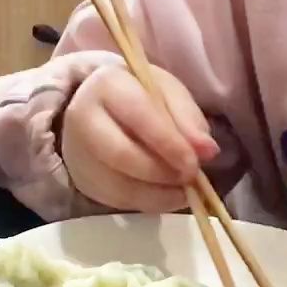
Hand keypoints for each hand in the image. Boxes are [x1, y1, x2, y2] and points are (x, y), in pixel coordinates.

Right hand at [60, 61, 218, 212]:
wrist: (101, 107)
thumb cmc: (141, 95)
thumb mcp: (168, 92)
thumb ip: (188, 118)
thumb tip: (207, 151)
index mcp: (108, 84)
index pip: (139, 115)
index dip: (169, 143)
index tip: (195, 163)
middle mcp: (83, 116)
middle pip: (121, 154)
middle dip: (163, 172)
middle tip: (190, 177)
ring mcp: (78, 152)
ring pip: (119, 184)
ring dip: (159, 193)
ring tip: (183, 189)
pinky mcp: (84, 179)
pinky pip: (118, 200)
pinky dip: (149, 202)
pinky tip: (168, 195)